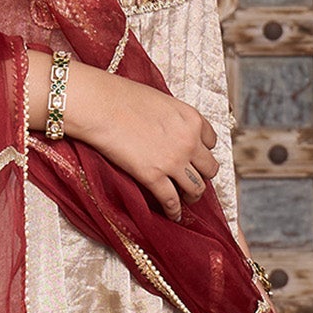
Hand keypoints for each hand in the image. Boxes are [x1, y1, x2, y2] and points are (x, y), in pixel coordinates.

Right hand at [35, 57, 219, 222]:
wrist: (101, 106)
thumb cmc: (122, 97)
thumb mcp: (160, 100)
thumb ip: (173, 118)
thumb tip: (170, 129)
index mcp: (192, 120)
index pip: (211, 142)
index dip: (203, 150)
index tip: (196, 157)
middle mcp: (189, 142)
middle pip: (210, 168)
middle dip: (203, 175)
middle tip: (194, 179)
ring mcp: (173, 161)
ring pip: (197, 188)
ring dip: (193, 195)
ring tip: (187, 200)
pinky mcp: (153, 177)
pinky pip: (171, 201)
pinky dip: (174, 211)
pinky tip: (173, 215)